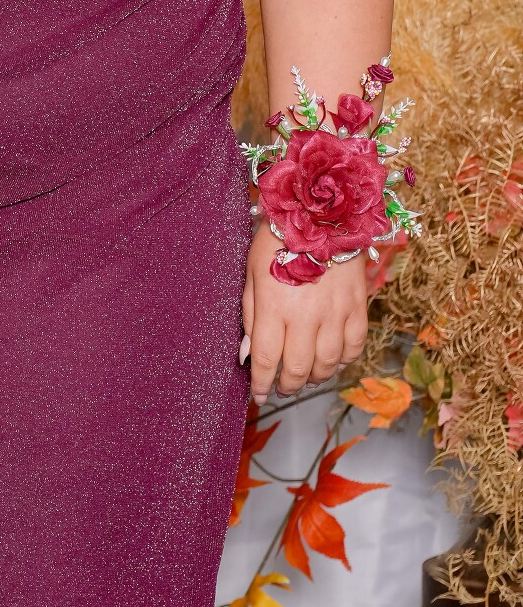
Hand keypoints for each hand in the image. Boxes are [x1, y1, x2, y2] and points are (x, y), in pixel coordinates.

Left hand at [242, 223, 369, 400]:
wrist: (321, 212)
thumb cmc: (277, 239)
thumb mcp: (251, 273)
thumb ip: (250, 315)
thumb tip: (248, 355)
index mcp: (275, 306)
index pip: (267, 360)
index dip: (261, 383)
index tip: (257, 394)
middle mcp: (307, 316)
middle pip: (297, 369)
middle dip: (286, 385)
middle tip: (280, 387)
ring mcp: (336, 313)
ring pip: (328, 364)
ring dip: (314, 377)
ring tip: (304, 376)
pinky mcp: (358, 307)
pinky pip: (354, 347)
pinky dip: (343, 361)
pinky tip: (332, 360)